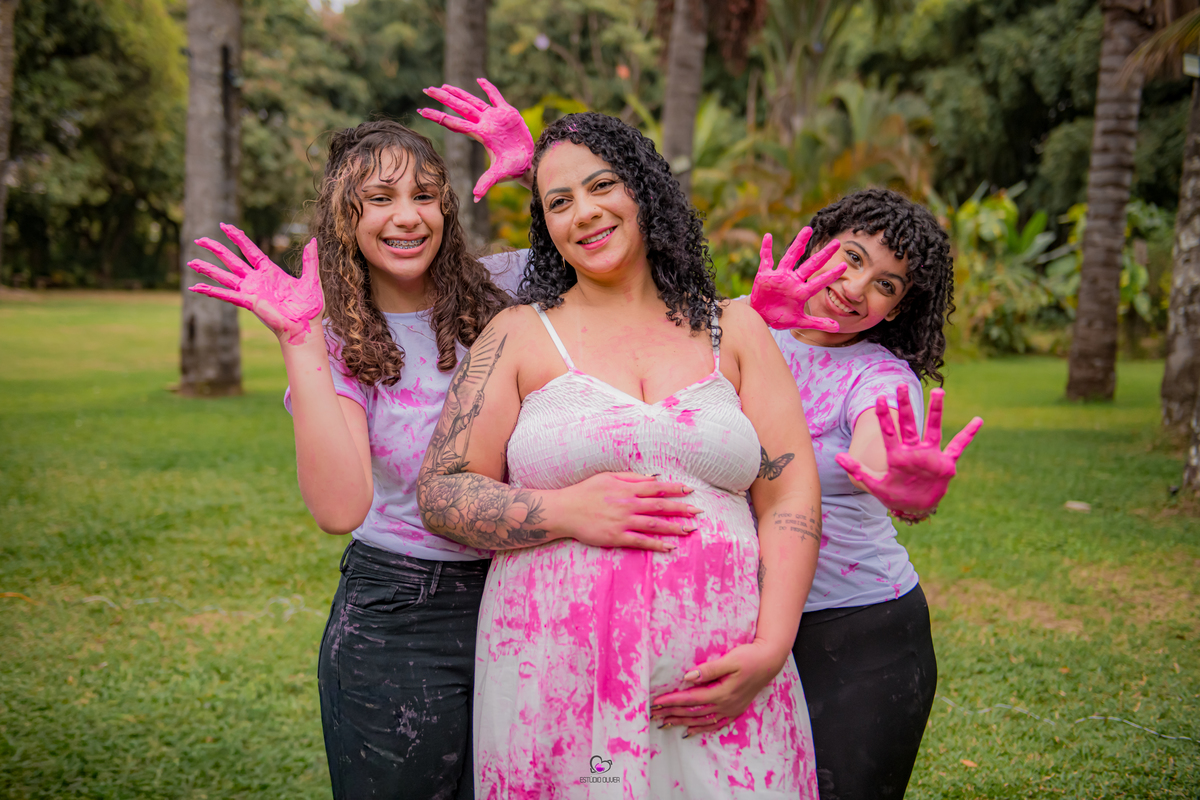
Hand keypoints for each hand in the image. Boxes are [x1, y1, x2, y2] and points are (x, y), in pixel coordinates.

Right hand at [187, 224, 322, 345]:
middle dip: (215, 249)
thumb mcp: (311, 279)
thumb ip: (309, 260)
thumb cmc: (309, 308)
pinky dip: (211, 291)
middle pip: (231, 260)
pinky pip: (226, 295)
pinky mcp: (248, 302)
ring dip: (207, 269)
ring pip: (224, 276)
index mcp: (269, 272)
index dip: (237, 237)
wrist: (306, 328)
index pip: (249, 250)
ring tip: (190, 261)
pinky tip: (195, 287)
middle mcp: (256, 280)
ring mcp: (250, 291)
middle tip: (199, 239)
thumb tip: (312, 241)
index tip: (225, 226)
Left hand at [419, 79, 534, 200]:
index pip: (455, 123)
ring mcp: (495, 118)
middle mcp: (484, 124)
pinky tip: (480, 80)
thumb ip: (487, 182)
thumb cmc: (514, 168)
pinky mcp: (508, 113)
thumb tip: (475, 198)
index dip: (438, 116)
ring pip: (473, 101)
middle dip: (443, 98)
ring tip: (444, 86)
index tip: (422, 110)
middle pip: (459, 108)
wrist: (530, 162)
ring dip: (459, 93)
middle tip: (427, 89)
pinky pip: (497, 97)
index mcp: (480, 135)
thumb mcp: (500, 174)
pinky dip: (489, 88)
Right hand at [559, 472, 699, 552]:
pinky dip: (656, 544)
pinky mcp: (616, 537)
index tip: (690, 491)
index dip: (675, 488)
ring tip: (690, 530)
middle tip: (698, 512)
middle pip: (660, 506)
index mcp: (627, 488)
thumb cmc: (585, 492)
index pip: (657, 487)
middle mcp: (628, 504)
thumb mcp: (607, 477)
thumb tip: (653, 478)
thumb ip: (631, 477)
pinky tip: (669, 547)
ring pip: (654, 524)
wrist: (565, 510)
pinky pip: (640, 541)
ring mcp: (623, 521)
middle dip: (682, 509)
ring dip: (674, 527)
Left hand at [649, 638, 788, 734]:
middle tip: (653, 714)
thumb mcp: (730, 659)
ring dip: (683, 722)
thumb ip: (709, 670)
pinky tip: (690, 732)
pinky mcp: (735, 710)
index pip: (691, 699)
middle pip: (693, 712)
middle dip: (672, 713)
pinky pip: (715, 725)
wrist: (770, 662)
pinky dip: (701, 729)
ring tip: (665, 723)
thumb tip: (687, 677)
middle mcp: (726, 705)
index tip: (656, 701)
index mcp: (722, 693)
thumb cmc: (750, 657)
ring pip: (702, 721)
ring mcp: (731, 710)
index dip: (672, 701)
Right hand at [750, 228, 845, 331]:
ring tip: (808, 229)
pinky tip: (768, 236)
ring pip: (790, 256)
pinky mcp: (764, 275)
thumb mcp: (800, 322)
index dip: (831, 274)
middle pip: (810, 264)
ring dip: (799, 243)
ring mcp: (779, 276)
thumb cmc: (781, 317)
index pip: (819, 281)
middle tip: (837, 242)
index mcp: (801, 292)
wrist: (761, 316)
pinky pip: (765, 259)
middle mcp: (792, 280)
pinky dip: (766, 248)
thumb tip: (837, 327)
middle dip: (824, 254)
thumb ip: (818, 324)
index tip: (844, 265)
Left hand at [834, 385, 983, 517]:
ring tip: (938, 391)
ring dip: (936, 411)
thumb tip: (837, 458)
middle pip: (910, 424)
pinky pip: (958, 446)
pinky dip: (968, 435)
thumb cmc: (895, 495)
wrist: (915, 507)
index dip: (884, 415)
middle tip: (901, 385)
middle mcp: (914, 450)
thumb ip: (858, 471)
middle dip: (906, 405)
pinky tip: (978, 420)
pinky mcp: (945, 463)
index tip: (880, 397)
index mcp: (898, 455)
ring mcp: (930, 455)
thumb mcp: (875, 485)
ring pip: (934, 428)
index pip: (889, 431)